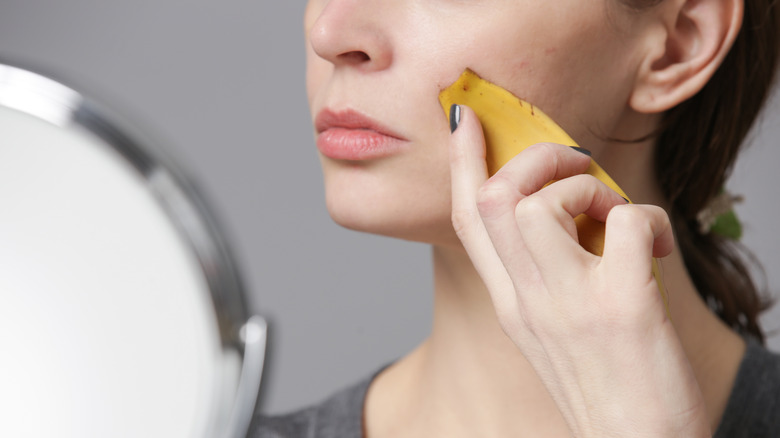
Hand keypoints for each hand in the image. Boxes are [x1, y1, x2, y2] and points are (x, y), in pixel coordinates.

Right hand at [448, 105, 709, 436]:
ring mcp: (569, 304)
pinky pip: (627, 224)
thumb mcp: (552, 327)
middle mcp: (527, 300)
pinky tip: (660, 247)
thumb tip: (567, 210)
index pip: (468, 219)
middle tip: (574, 167)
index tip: (465, 119)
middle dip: (534, 159)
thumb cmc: (605, 386)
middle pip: (495, 200)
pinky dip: (650, 218)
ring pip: (544, 204)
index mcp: (510, 302)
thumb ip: (544, 271)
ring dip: (586, 188)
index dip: (462, 162)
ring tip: (612, 214)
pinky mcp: (621, 308)